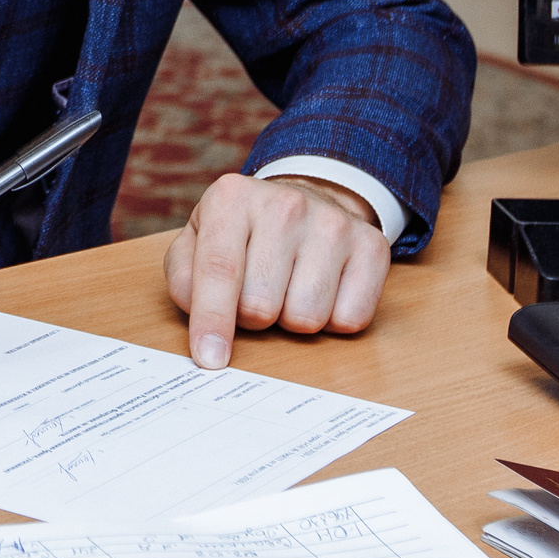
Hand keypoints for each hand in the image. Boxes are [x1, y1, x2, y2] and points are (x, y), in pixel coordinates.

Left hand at [165, 174, 390, 368]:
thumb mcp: (197, 240)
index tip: (209, 359)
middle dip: (252, 317)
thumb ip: (185, 279)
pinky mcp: (372, 246)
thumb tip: (203, 324)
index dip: (212, 320)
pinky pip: (350, 320)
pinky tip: (322, 289)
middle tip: (255, 293)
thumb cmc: (243, 233)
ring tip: (287, 288)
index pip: (219, 270)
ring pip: (306, 318)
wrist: (307, 200)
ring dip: (290, 319)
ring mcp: (333, 223)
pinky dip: (332, 319)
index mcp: (231, 198)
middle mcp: (285, 204)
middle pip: (261, 305)